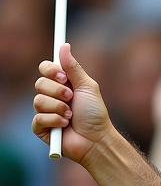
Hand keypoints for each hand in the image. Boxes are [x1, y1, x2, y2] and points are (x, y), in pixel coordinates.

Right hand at [32, 43, 112, 162]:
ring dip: (58, 107)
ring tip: (71, 116)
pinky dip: (54, 121)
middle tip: (71, 98)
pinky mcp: (41, 127)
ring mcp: (45, 112)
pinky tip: (65, 126)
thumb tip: (64, 46)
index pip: (45, 69)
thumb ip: (74, 67)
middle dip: (58, 91)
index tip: (64, 76)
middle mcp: (51, 96)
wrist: (97, 140)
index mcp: (62, 85)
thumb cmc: (95, 114)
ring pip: (38, 100)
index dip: (51, 70)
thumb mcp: (87, 87)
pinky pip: (38, 118)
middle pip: (39, 83)